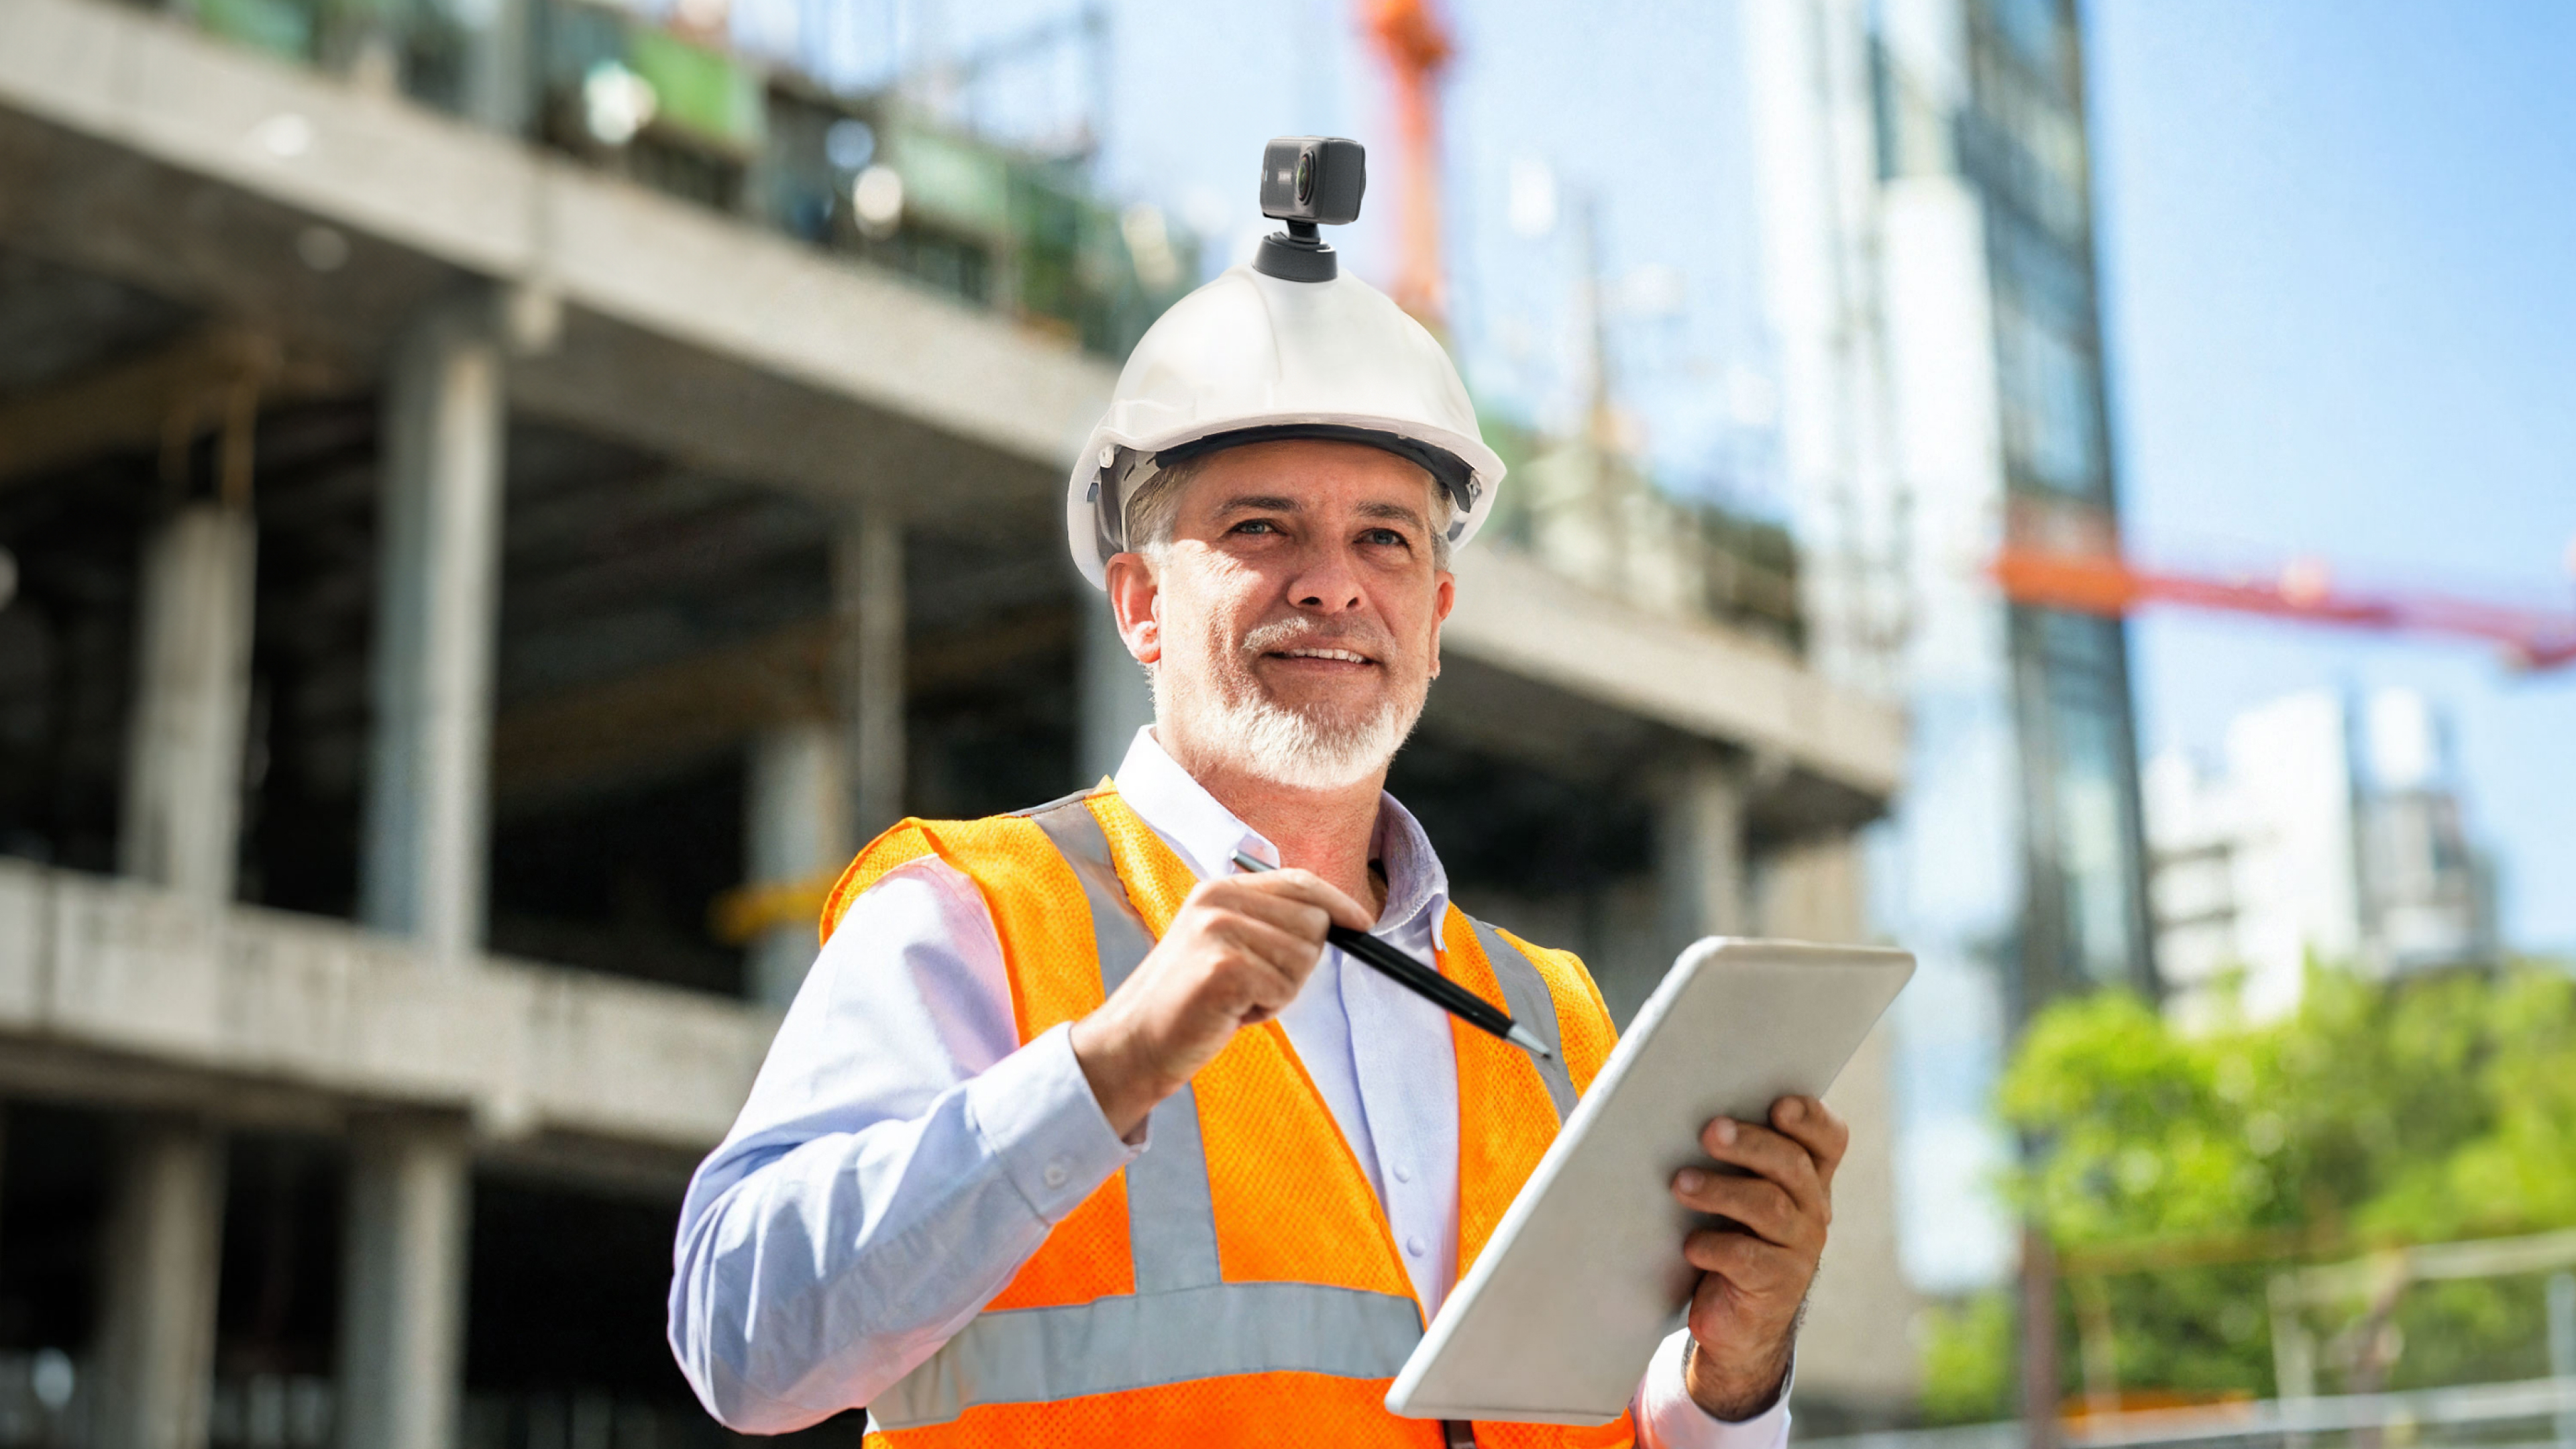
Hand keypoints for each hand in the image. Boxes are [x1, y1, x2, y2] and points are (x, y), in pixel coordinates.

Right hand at [1068, 868, 1371, 1137]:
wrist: (1135, 1042)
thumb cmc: (1188, 1002)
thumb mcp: (1226, 945)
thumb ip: (1268, 923)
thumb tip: (1335, 918)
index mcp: (1220, 890)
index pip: (1299, 881)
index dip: (1337, 902)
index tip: (1361, 922)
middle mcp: (1219, 901)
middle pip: (1312, 923)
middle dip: (1297, 963)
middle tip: (1252, 985)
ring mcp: (1219, 932)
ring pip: (1303, 959)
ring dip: (1280, 990)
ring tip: (1236, 998)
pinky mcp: (1224, 968)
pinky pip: (1283, 988)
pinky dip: (1265, 1009)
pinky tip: (1230, 1012)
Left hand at [1668, 1095, 1847, 1419]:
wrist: (1735, 1319)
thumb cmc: (1728, 1237)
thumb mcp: (1737, 1194)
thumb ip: (1729, 1156)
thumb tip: (1677, 1109)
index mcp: (1808, 1178)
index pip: (1828, 1139)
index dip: (1811, 1119)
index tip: (1780, 1105)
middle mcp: (1812, 1210)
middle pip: (1791, 1165)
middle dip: (1750, 1144)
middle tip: (1710, 1131)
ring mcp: (1798, 1249)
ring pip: (1769, 1207)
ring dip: (1721, 1191)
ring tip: (1680, 1184)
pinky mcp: (1775, 1286)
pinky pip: (1747, 1258)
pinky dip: (1714, 1246)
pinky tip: (1690, 1245)